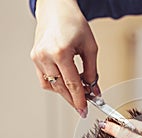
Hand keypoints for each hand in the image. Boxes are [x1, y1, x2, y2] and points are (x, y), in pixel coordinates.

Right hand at [30, 0, 99, 116]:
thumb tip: (94, 90)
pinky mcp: (35, 57)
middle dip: (73, 100)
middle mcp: (45, 56)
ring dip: (65, 92)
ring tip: (78, 92)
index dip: (80, 100)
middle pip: (61, 88)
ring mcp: (37, 57)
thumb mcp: (90, 48)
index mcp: (60, 52)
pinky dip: (56, 84)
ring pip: (52, 86)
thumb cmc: (74, 23)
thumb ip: (92, 73)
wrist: (56, 8)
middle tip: (83, 107)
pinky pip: (45, 79)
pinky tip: (66, 83)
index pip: (72, 85)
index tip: (84, 110)